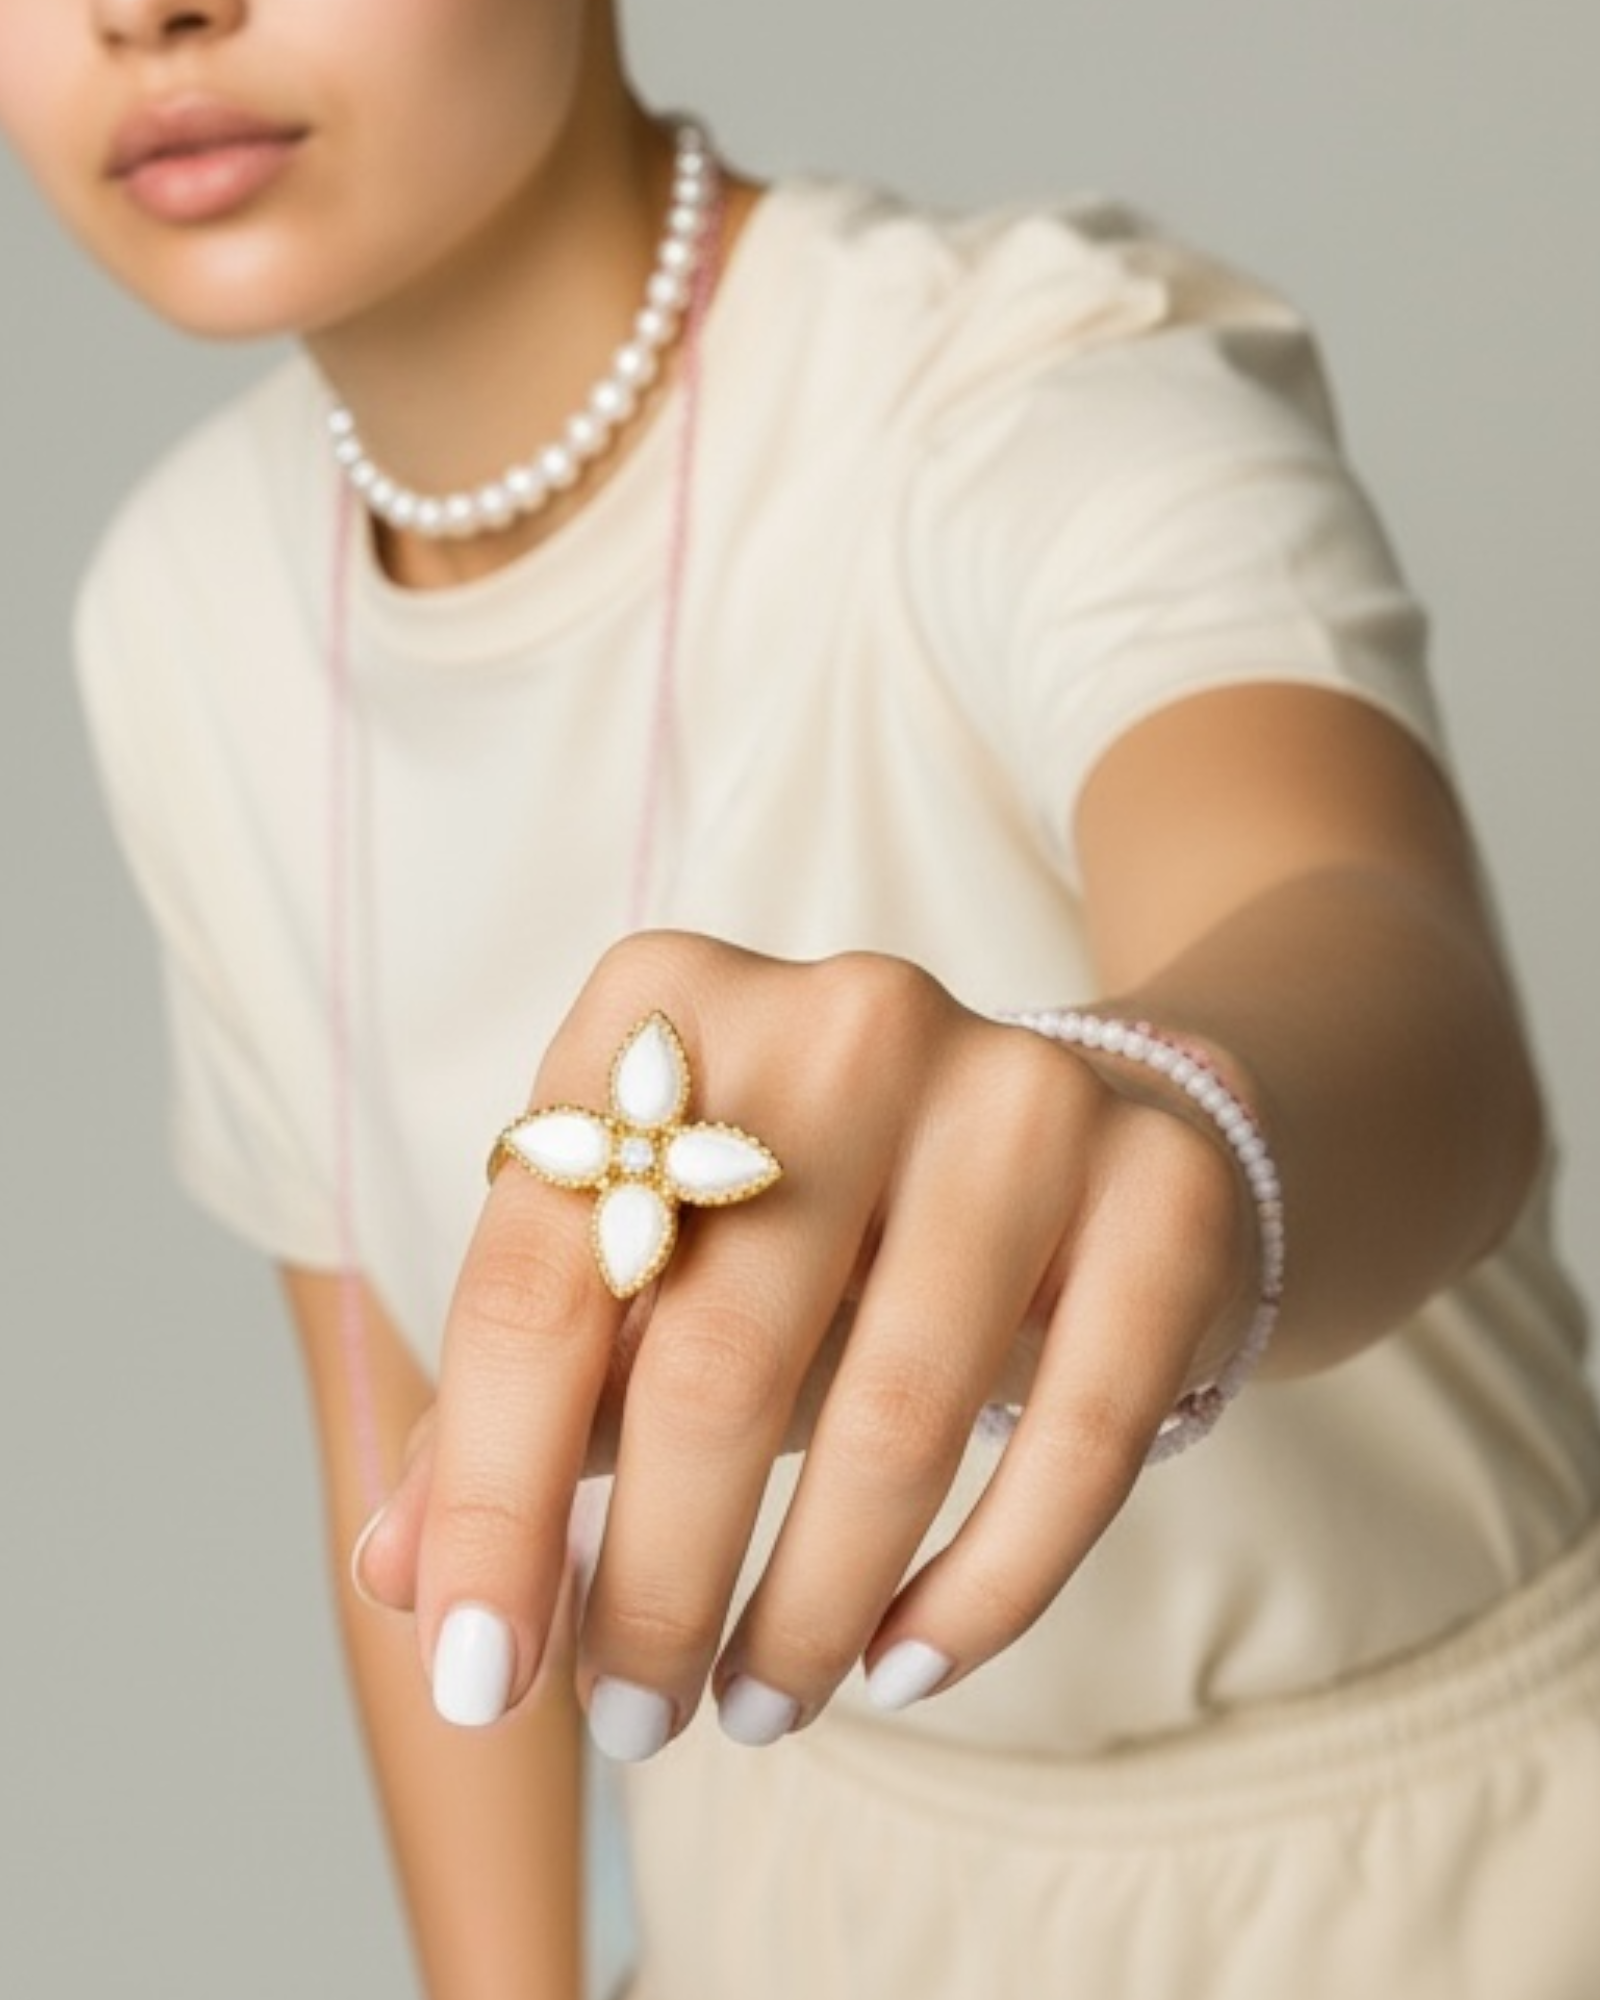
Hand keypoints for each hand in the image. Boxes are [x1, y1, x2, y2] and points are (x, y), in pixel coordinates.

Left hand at [357, 930, 1256, 1752]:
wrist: (1075, 1134)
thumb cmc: (816, 1227)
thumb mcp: (658, 1280)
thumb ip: (528, 1404)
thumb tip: (398, 1577)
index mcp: (667, 1008)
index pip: (538, 1286)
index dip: (490, 1502)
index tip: (478, 1677)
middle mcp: (845, 1018)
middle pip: (710, 1363)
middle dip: (653, 1587)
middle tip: (631, 1721)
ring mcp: (1020, 1092)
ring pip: (895, 1419)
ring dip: (806, 1610)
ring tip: (757, 1706)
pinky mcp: (1162, 1187)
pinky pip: (1076, 1439)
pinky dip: (983, 1589)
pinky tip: (903, 1661)